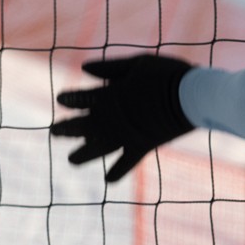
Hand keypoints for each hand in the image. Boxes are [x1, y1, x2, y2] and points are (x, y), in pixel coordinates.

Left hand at [51, 54, 195, 181]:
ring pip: (97, 149)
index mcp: (109, 95)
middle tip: (54, 132)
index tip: (61, 100)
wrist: (191, 96)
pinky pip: (126, 163)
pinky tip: (108, 180)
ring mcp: (125, 135)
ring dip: (82, 154)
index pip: (82, 99)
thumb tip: (83, 68)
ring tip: (71, 160)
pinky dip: (117, 171)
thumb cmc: (165, 74)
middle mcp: (112, 118)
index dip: (70, 99)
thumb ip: (109, 68)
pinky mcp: (142, 147)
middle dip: (66, 129)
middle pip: (82, 127)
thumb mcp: (137, 64)